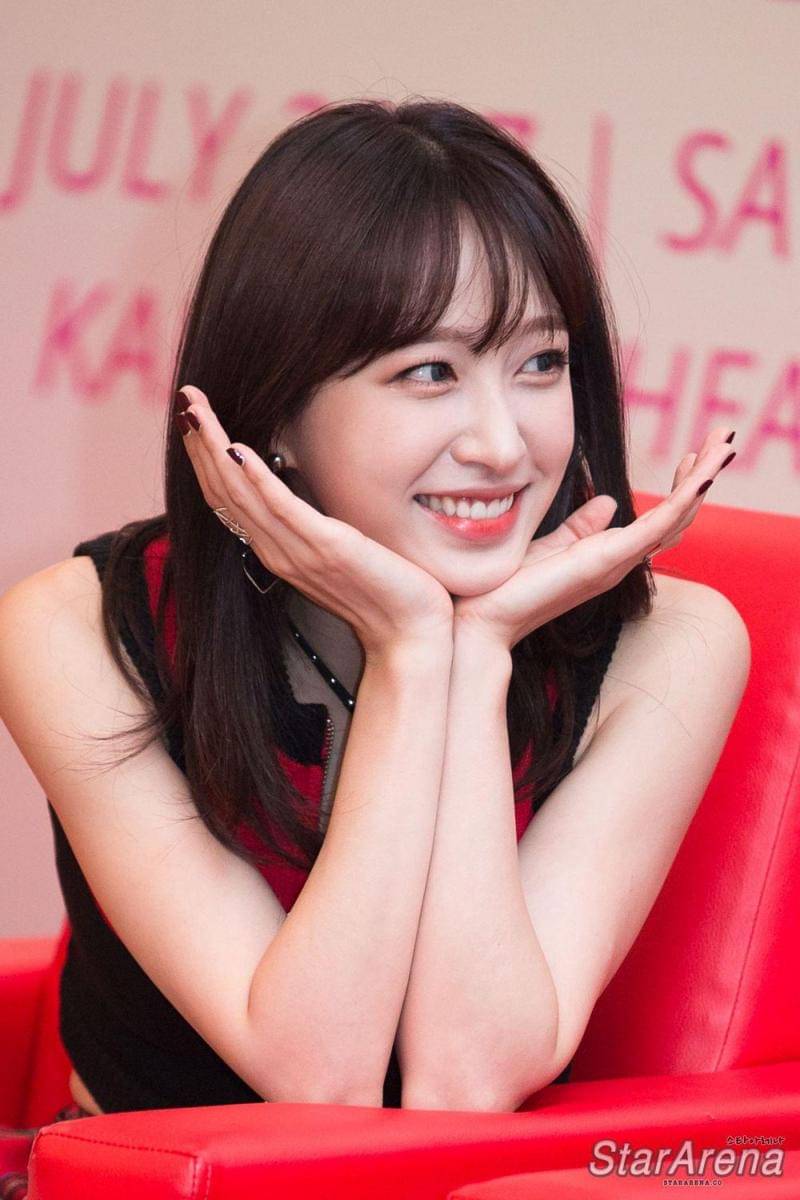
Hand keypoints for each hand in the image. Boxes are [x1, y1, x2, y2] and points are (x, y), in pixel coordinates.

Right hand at [175, 386, 453, 659]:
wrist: (411, 635)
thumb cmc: (384, 593)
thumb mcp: (339, 553)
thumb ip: (314, 528)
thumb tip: (305, 495)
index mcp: (277, 551)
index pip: (227, 499)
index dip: (206, 458)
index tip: (195, 418)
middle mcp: (277, 552)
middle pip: (223, 491)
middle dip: (201, 442)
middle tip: (186, 398)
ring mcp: (298, 552)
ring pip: (241, 494)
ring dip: (215, 449)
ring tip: (198, 410)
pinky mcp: (327, 548)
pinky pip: (283, 509)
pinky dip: (258, 479)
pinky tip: (238, 449)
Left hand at [452, 426, 735, 652]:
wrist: (484, 619)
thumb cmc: (508, 588)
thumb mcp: (548, 546)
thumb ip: (579, 527)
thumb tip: (607, 502)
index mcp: (608, 555)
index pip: (658, 520)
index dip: (679, 488)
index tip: (689, 455)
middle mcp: (621, 560)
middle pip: (677, 518)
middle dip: (700, 478)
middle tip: (720, 441)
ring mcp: (618, 562)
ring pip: (676, 518)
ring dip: (701, 481)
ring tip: (721, 445)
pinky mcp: (607, 560)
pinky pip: (657, 526)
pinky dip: (682, 499)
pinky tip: (700, 475)